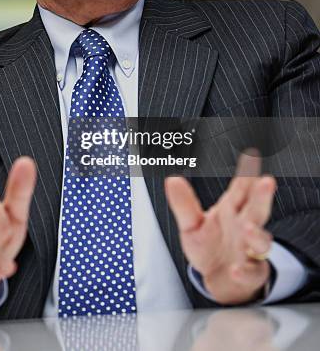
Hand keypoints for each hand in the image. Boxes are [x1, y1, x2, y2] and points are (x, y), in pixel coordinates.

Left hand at [165, 151, 276, 304]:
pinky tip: (236, 268)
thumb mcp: (191, 224)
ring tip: (248, 227)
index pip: (241, 189)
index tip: (252, 157)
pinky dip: (245, 271)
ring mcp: (251, 250)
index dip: (246, 174)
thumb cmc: (209, 247)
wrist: (218, 280)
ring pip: (261, 241)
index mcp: (232, 210)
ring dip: (257, 234)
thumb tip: (172, 180)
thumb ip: (183, 203)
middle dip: (262, 196)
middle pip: (257, 209)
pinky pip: (252, 272)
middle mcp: (245, 227)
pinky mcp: (252, 273)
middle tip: (266, 182)